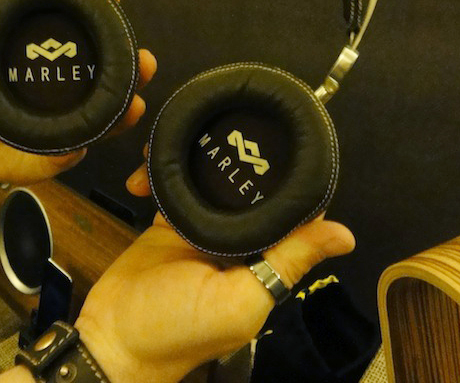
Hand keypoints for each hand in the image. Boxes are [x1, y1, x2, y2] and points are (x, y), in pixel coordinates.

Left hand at [0, 0, 156, 185]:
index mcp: (49, 57)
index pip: (80, 29)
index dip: (99, 10)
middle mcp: (71, 81)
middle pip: (109, 65)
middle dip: (130, 57)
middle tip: (143, 56)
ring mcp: (77, 112)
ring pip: (112, 101)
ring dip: (130, 95)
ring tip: (139, 92)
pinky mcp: (73, 142)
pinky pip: (94, 137)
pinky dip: (107, 130)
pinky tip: (114, 125)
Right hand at [75, 146, 355, 382]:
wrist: (112, 337)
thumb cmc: (177, 328)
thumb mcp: (238, 303)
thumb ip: (286, 266)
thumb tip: (346, 236)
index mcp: (265, 260)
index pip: (292, 215)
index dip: (293, 182)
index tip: (289, 138)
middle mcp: (239, 241)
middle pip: (251, 191)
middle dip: (244, 160)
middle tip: (232, 122)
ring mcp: (201, 229)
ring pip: (212, 183)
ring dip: (202, 159)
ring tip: (191, 131)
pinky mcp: (168, 222)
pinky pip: (174, 187)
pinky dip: (164, 172)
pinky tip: (152, 159)